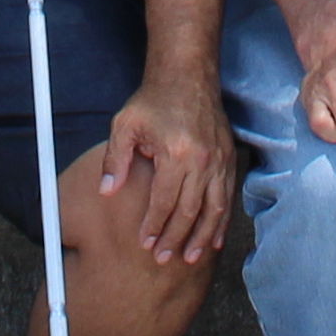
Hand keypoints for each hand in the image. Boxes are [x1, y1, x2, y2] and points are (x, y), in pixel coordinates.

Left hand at [94, 75, 235, 263]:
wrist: (187, 76)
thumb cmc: (153, 101)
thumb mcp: (125, 125)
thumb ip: (115, 159)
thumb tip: (107, 191)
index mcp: (175, 153)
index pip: (164, 202)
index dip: (154, 226)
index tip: (145, 244)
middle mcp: (202, 161)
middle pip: (190, 211)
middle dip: (176, 239)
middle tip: (164, 259)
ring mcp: (220, 160)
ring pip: (215, 209)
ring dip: (202, 237)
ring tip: (190, 258)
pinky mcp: (229, 158)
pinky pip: (228, 197)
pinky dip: (222, 221)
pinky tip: (215, 238)